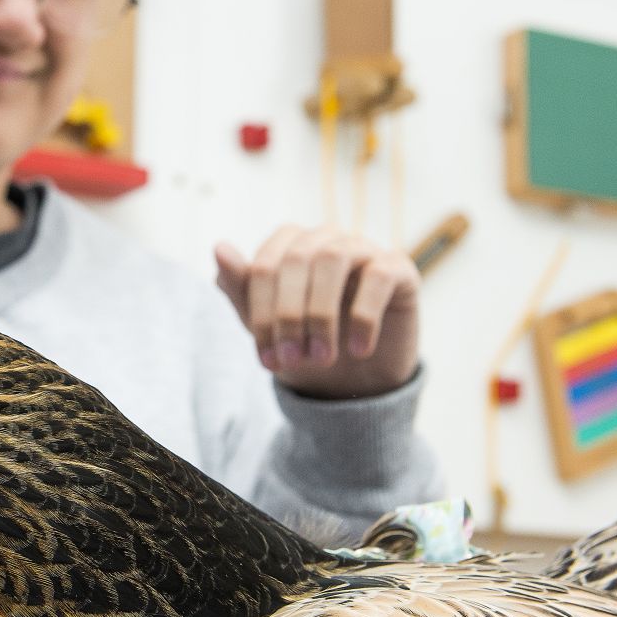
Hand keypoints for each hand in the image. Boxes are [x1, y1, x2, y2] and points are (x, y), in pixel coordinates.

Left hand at [215, 226, 419, 398]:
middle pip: (297, 260)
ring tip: (322, 357)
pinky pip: (378, 276)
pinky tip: (358, 349)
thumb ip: (241, 289)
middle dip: (288, 315)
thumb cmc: (306, 344)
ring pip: (334, 260)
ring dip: (322, 314)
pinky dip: (364, 315)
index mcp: (289, 245)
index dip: (262, 313)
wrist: (357, 378)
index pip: (265, 265)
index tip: (266, 360)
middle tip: (291, 360)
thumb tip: (219, 248)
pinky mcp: (398, 267)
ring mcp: (363, 248)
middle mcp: (325, 238)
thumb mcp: (267, 326)